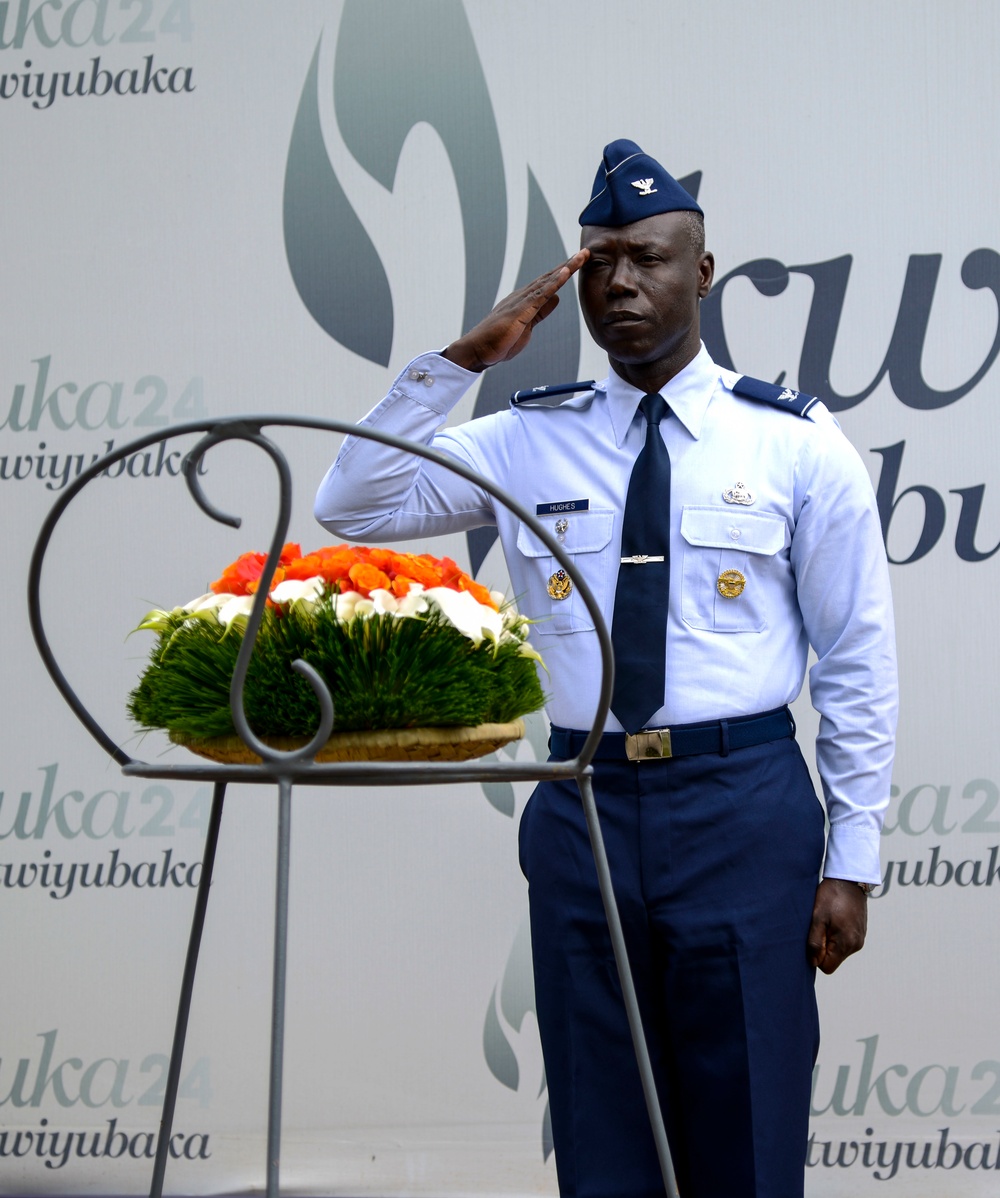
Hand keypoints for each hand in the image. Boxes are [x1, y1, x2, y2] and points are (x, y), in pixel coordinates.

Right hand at [443, 251, 589, 372]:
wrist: (478, 350)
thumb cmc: (499, 341)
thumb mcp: (527, 325)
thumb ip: (541, 311)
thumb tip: (557, 298)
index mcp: (525, 300)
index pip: (548, 283)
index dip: (564, 272)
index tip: (578, 262)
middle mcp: (523, 296)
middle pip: (550, 277)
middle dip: (568, 264)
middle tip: (585, 252)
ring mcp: (521, 302)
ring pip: (547, 281)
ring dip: (565, 268)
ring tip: (581, 256)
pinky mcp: (520, 311)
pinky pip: (540, 294)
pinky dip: (553, 283)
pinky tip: (565, 273)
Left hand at [807, 878, 868, 974]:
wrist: (849, 880)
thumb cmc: (831, 896)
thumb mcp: (817, 917)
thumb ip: (814, 942)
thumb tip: (813, 962)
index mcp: (846, 943)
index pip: (828, 967)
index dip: (816, 956)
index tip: (814, 937)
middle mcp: (856, 944)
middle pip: (833, 959)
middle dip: (823, 947)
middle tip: (820, 926)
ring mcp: (860, 938)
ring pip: (839, 951)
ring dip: (829, 940)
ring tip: (828, 920)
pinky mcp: (860, 932)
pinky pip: (845, 942)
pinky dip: (837, 935)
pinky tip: (835, 919)